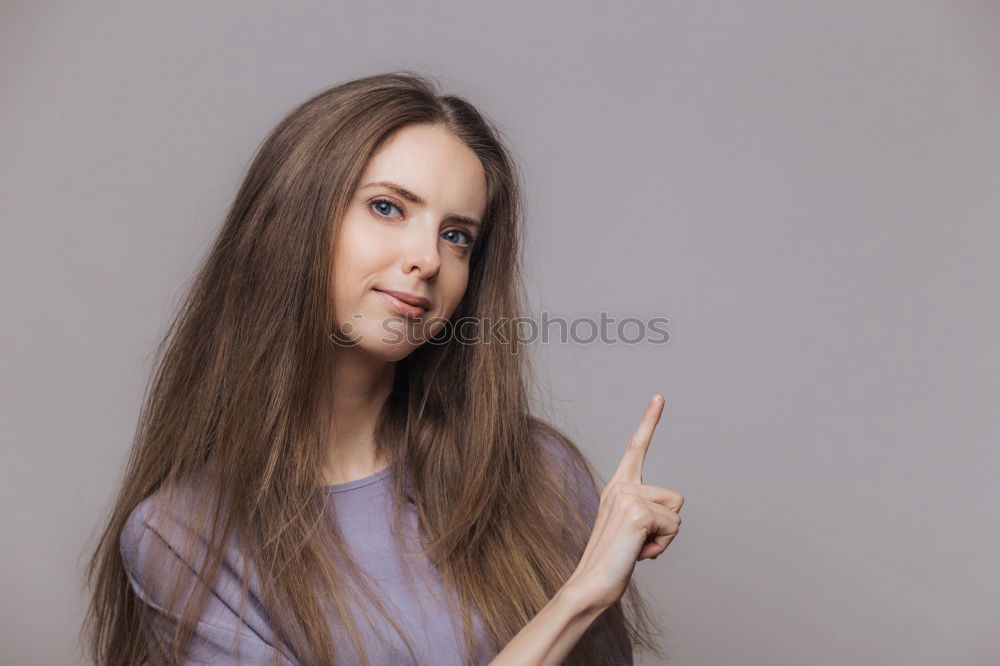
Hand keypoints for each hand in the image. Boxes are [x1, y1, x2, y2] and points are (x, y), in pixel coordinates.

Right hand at [563, 394, 683, 610]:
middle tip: (638, 543)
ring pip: (676, 514)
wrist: (590, 584)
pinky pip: (673, 527)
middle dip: (667, 526)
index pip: (636, 447)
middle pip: (675, 498)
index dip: (649, 421)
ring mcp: (628, 496)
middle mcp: (620, 486)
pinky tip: (638, 553)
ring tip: (637, 548)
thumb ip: (646, 514)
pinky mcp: (638, 512)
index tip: (660, 395)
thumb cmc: (612, 563)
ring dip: (665, 537)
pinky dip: (662, 546)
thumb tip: (671, 516)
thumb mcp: (631, 531)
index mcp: (617, 487)